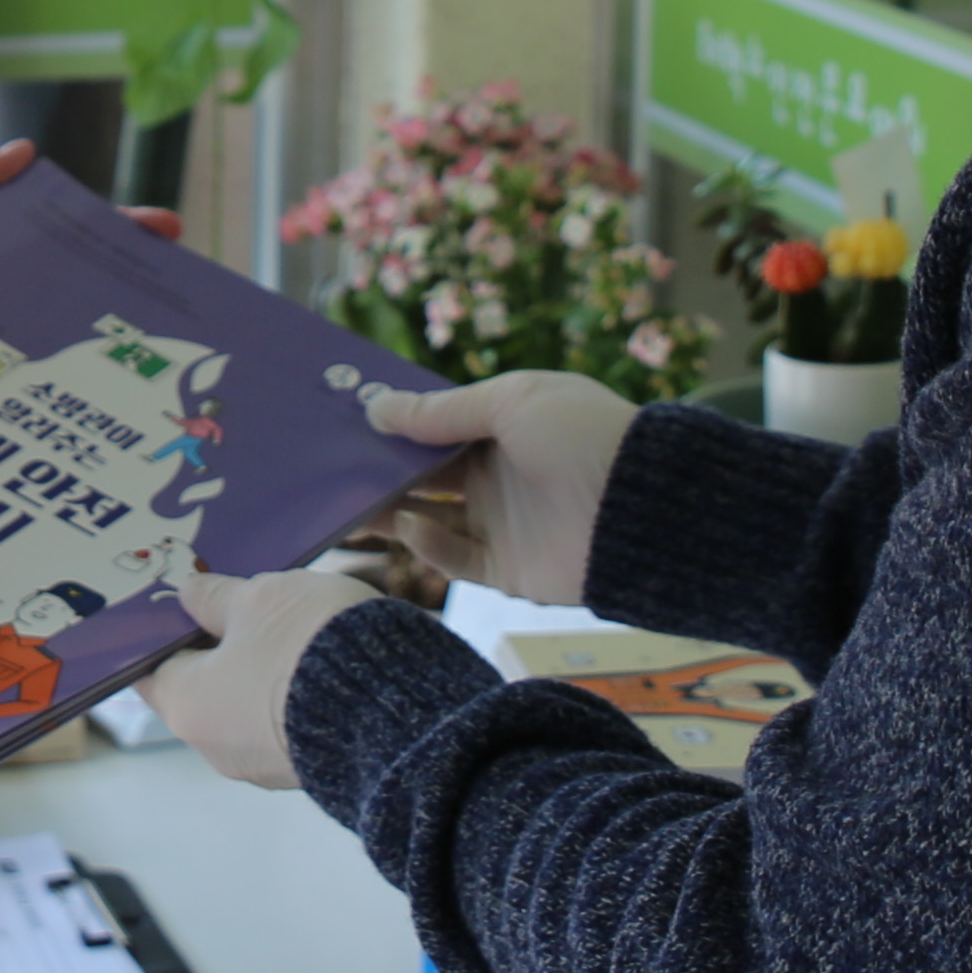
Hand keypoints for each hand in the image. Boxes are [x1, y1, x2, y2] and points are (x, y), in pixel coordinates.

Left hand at [143, 566, 387, 789]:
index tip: (181, 601)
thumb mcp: (260, 599)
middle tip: (240, 600)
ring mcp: (264, 766)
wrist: (398, 710)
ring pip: (248, 705)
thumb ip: (216, 597)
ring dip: (263, 668)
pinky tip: (320, 657)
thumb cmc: (307, 646)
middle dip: (219, 644)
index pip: (150, 667)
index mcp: (185, 706)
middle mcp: (215, 748)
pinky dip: (295, 691)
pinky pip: (287, 722)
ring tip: (292, 622)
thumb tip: (189, 595)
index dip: (162, 631)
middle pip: (201, 688)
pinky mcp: (309, 769)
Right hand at [360, 371, 638, 605]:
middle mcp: (502, 474)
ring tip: (346, 503)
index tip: (346, 423)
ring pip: (431, 518)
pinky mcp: (508, 570)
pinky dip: (427, 546)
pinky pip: (455, 559)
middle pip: (427, 474)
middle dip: (382, 471)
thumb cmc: (583, 436)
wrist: (642, 509)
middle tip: (328, 469)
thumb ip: (443, 411)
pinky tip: (407, 527)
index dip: (396, 425)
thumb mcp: (512, 402)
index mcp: (506, 426)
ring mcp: (504, 523)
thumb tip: (377, 408)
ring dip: (390, 510)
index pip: (439, 426)